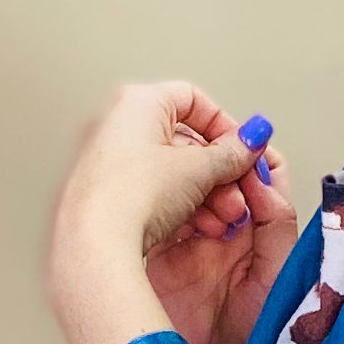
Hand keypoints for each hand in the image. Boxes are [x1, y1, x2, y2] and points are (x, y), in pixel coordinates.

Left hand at [46, 81, 296, 343]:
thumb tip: (249, 141)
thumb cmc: (131, 196)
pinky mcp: (105, 194)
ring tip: (221, 218)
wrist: (94, 244)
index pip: (193, 99)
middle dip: (218, 171)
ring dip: (205, 194)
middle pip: (184, 139)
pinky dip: (179, 206)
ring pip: (171, 171)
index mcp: (136, 102)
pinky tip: (197, 227)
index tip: (243, 149)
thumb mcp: (198, 170)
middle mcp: (116, 125)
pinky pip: (152, 192)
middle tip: (237, 191)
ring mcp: (107, 161)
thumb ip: (231, 152)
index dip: (224, 125)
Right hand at [148, 108, 301, 343]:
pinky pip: (161, 212)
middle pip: (220, 176)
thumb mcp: (278, 278)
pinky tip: (176, 212)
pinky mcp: (158, 253)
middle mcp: (226, 235)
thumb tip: (262, 177)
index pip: (260, 178)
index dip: (254, 159)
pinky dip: (167, 203)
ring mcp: (190, 243)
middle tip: (224, 187)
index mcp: (261, 236)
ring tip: (207, 214)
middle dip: (221, 171)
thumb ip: (276, 225)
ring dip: (195, 188)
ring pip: (189, 189)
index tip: (247, 154)